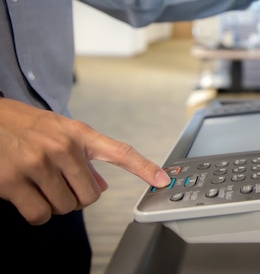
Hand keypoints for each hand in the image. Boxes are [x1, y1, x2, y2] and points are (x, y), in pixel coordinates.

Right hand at [0, 98, 170, 224]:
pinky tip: (27, 196)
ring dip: (55, 204)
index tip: (163, 179)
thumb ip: (83, 157)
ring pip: (65, 207)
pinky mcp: (12, 182)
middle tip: (60, 184)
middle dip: (77, 197)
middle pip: (90, 196)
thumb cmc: (23, 125)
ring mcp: (37, 164)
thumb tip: (101, 186)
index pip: (120, 152)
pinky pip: (39, 215)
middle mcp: (62, 147)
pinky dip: (37, 213)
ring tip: (40, 184)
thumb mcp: (59, 131)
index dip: (144, 167)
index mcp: (78, 133)